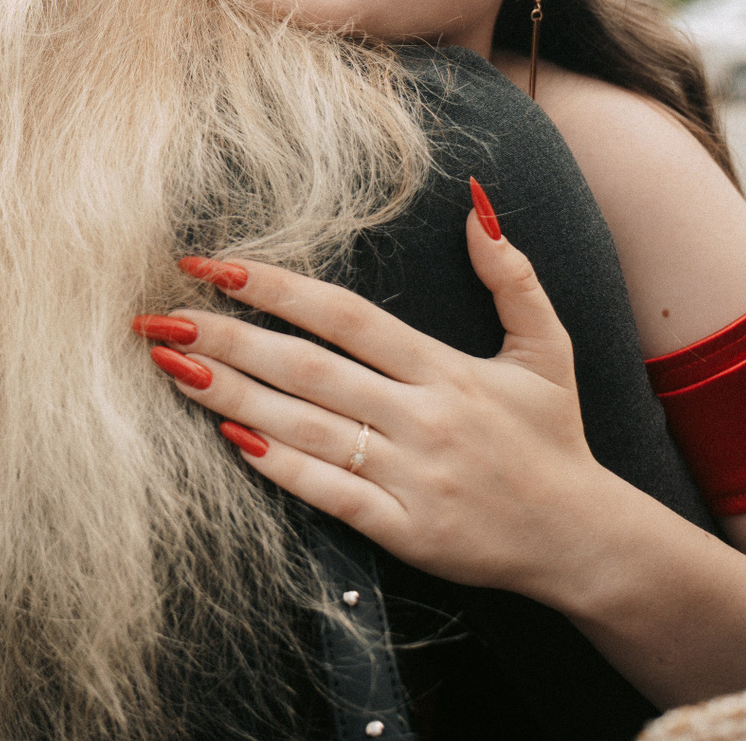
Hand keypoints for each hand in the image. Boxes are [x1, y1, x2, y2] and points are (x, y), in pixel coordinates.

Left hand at [140, 181, 612, 601]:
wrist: (581, 540)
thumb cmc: (553, 438)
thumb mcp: (548, 347)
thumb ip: (512, 276)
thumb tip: (474, 204)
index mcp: (446, 370)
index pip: (346, 317)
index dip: (277, 288)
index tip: (217, 265)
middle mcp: (422, 418)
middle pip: (309, 368)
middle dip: (229, 338)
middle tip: (163, 314)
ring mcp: (410, 477)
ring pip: (305, 428)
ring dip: (231, 395)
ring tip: (170, 366)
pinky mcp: (404, 531)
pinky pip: (329, 494)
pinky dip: (279, 467)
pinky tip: (227, 437)